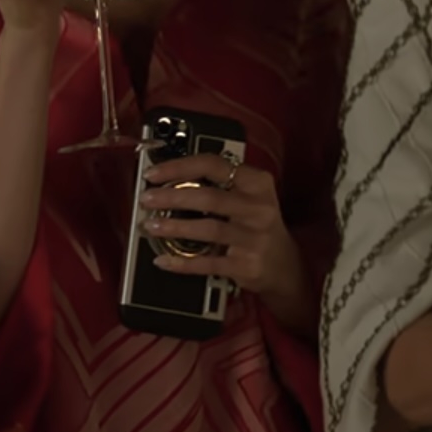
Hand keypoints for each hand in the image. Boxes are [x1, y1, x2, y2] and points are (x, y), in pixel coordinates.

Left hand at [140, 151, 314, 333]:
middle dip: (171, 197)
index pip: (214, 165)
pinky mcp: (246, 265)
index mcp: (257, 184)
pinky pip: (208, 263)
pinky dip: (182, 263)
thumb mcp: (251, 197)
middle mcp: (258, 208)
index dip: (179, 167)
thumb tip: (171, 179)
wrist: (284, 266)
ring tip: (151, 226)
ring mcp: (254, 238)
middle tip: (147, 200)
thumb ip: (221, 185)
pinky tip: (164, 260)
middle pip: (208, 197)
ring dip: (174, 227)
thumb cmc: (258, 226)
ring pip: (207, 229)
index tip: (155, 174)